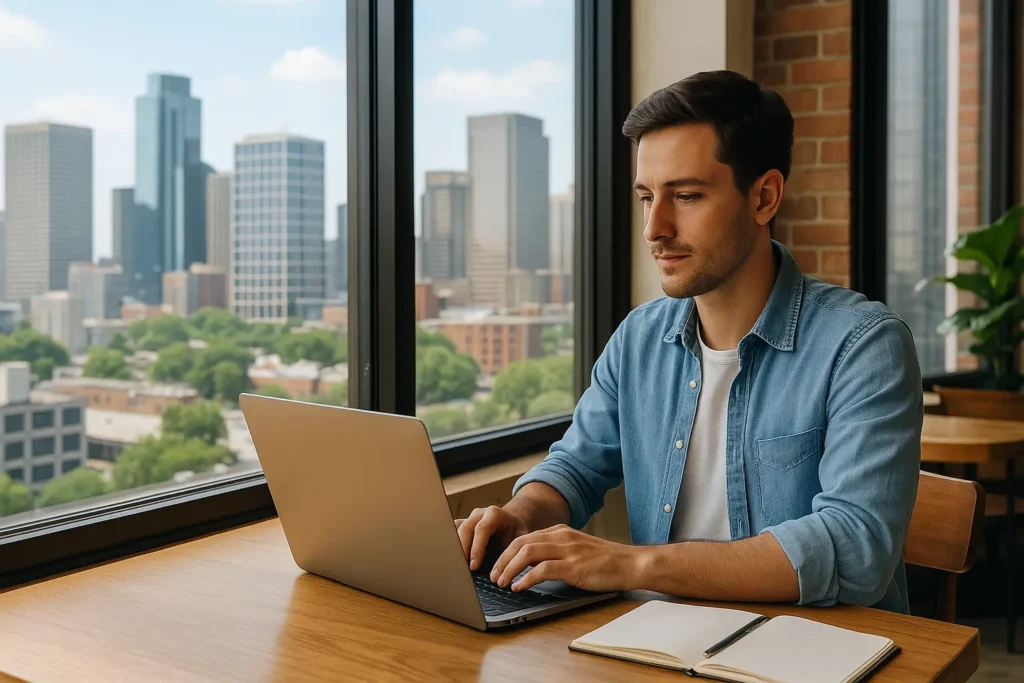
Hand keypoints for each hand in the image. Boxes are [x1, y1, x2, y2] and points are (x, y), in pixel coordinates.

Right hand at [455, 505, 529, 570]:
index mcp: (494, 514)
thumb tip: (511, 567)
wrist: (511, 523)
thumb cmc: (516, 532)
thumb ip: (517, 549)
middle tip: (462, 569)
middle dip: (463, 550)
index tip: (474, 566)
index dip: (476, 548)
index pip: (481, 529)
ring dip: (454, 548)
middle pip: (465, 529)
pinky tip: (449, 558)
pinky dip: (450, 544)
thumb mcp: (521, 537)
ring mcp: (469, 518)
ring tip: (455, 566)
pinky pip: (452, 532)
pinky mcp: (462, 525)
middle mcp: (479, 514)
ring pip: (456, 530)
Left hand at [489, 524, 642, 593]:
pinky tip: (519, 587)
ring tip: (502, 582)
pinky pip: (542, 570)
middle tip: (493, 575)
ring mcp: (567, 550)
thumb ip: (558, 552)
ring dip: (510, 568)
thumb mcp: (578, 550)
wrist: (631, 564)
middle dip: (502, 559)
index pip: (525, 537)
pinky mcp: (573, 566)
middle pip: (520, 542)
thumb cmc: (607, 562)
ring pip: (527, 553)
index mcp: (561, 532)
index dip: (507, 552)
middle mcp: (561, 537)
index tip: (498, 565)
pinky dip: (526, 579)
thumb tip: (535, 566)